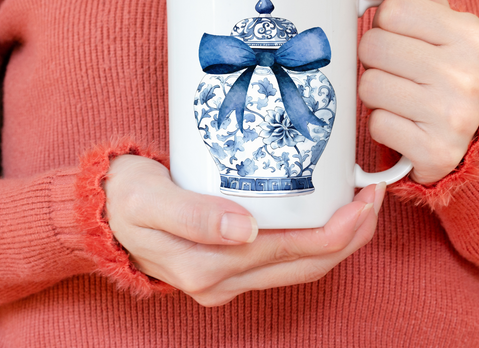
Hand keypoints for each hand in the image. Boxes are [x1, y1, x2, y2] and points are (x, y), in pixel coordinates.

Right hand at [103, 154, 385, 306]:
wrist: (105, 213)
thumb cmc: (127, 198)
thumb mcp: (151, 198)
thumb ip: (193, 215)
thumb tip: (244, 230)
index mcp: (209, 266)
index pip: (291, 253)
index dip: (336, 230)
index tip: (364, 199)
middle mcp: (224, 280)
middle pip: (305, 265)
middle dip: (349, 235)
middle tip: (373, 197)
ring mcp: (227, 277)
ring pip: (298, 266)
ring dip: (335, 239)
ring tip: (359, 205)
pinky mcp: (227, 264)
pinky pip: (281, 259)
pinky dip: (310, 239)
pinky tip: (322, 214)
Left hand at [358, 0, 478, 183]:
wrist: (468, 128)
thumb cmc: (441, 62)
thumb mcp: (436, 14)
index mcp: (472, 35)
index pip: (390, 10)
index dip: (386, 25)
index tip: (403, 40)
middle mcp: (469, 75)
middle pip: (373, 47)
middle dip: (374, 59)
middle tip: (397, 71)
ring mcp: (455, 116)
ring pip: (369, 86)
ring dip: (374, 93)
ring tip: (400, 96)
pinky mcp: (437, 152)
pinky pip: (377, 126)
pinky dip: (383, 125)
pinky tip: (404, 123)